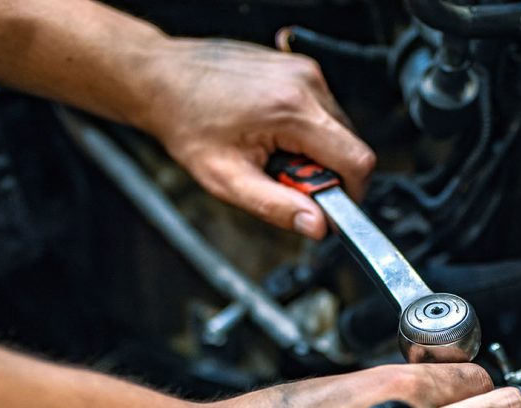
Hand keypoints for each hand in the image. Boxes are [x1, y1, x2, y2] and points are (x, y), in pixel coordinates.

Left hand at [132, 37, 374, 238]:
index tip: (326, 204)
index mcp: (292, 110)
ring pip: (338, 128)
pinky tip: (271, 131)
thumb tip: (318, 226)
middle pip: (350, 145)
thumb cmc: (187, 124)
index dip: (350, 192)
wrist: (162, 79)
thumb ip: (276, 207)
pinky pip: (322, 110)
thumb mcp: (227, 179)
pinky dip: (305, 130)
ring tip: (272, 150)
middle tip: (282, 176)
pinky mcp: (299, 67)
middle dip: (324, 172)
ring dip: (314, 150)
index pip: (357, 161)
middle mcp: (305, 82)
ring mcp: (304, 70)